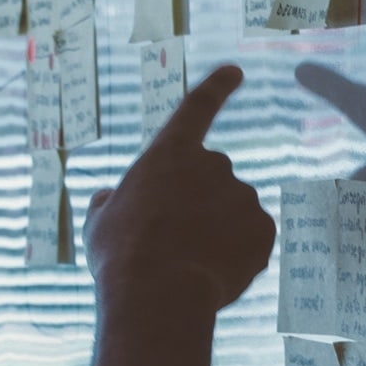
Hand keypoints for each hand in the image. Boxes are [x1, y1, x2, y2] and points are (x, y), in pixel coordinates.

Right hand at [85, 65, 274, 307]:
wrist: (159, 293)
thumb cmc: (121, 257)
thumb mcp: (100, 224)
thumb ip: (110, 204)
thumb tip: (110, 199)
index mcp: (171, 152)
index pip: (197, 108)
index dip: (217, 88)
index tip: (235, 71)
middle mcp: (214, 164)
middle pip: (211, 182)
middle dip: (199, 207)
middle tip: (173, 243)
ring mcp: (244, 195)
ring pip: (233, 214)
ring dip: (218, 233)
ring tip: (188, 266)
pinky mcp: (265, 227)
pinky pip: (252, 240)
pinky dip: (238, 255)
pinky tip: (214, 273)